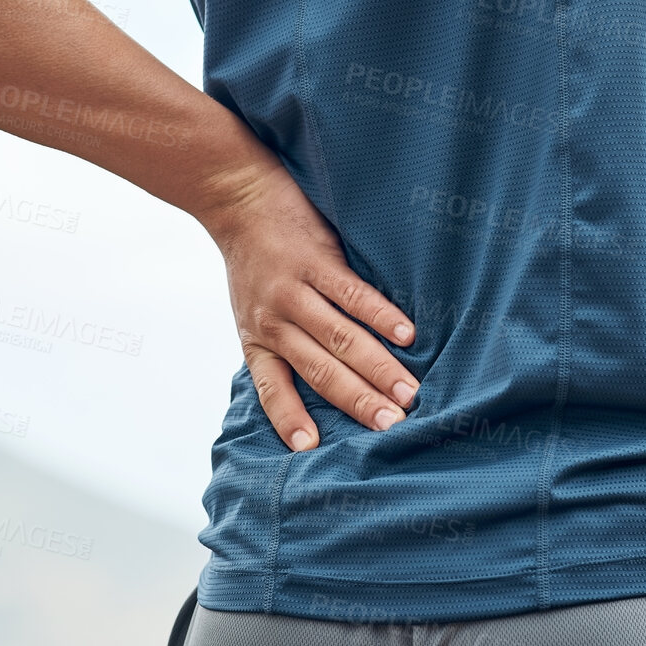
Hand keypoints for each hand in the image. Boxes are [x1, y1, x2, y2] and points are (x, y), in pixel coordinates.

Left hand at [197, 161, 419, 450]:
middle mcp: (273, 321)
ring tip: (409, 391)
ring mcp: (295, 290)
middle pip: (320, 371)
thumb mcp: (252, 311)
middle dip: (358, 402)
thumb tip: (329, 382)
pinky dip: (382, 316)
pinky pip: (353, 295)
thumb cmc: (253, 261)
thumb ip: (282, 343)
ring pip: (340, 338)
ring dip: (377, 367)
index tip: (309, 449)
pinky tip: (407, 335)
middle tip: (392, 426)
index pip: (272, 389)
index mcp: (257, 340)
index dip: (289, 419)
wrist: (236, 197)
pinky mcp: (316, 259)